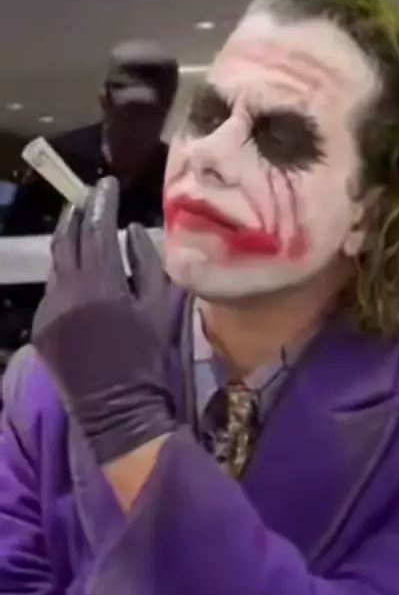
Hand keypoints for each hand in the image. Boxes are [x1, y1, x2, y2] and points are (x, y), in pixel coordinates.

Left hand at [32, 177, 175, 464]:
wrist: (119, 412)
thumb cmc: (151, 362)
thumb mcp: (162, 311)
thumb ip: (149, 265)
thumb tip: (133, 230)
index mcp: (101, 285)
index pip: (96, 228)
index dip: (102, 202)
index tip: (108, 183)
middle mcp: (66, 292)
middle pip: (66, 239)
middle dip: (77, 214)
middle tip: (90, 198)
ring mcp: (48, 311)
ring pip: (55, 264)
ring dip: (69, 244)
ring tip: (83, 230)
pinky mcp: (40, 330)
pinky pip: (51, 292)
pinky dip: (65, 276)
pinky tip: (79, 276)